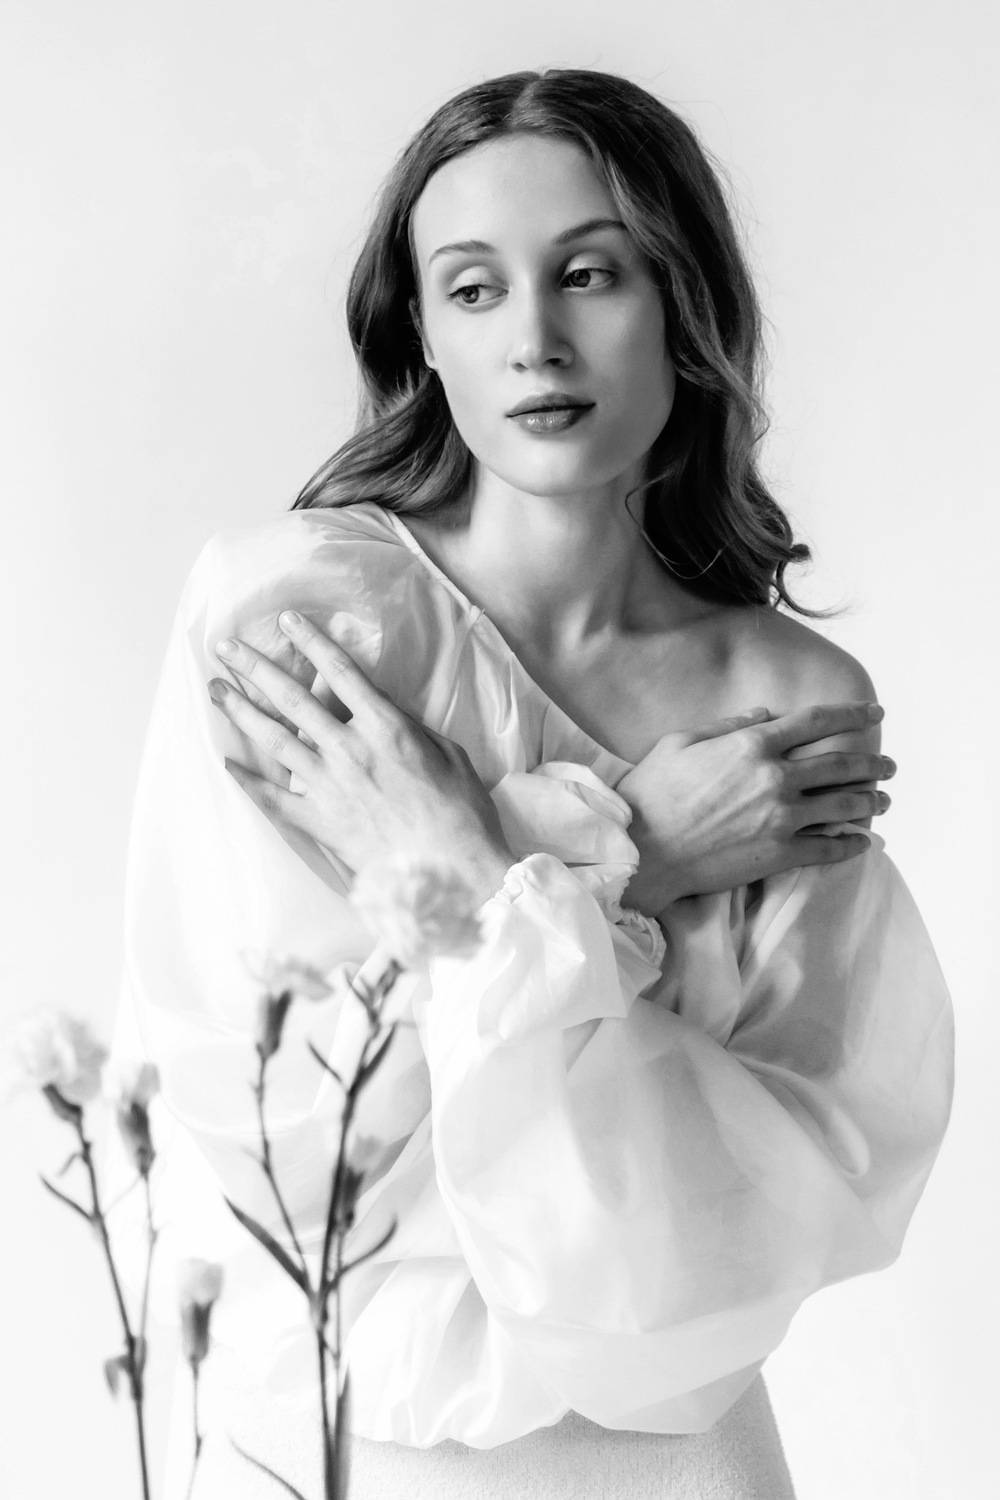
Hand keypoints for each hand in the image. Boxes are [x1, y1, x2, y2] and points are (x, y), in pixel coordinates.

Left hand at [207, 611, 513, 905]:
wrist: (450, 871)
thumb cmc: (461, 815)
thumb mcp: (449, 755)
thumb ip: (412, 728)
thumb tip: (387, 713)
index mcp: (387, 727)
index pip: (341, 672)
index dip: (312, 641)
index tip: (287, 620)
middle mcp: (350, 749)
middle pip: (293, 698)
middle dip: (255, 668)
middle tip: (226, 647)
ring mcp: (330, 786)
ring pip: (273, 739)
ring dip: (240, 711)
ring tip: (215, 690)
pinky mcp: (319, 821)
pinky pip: (272, 798)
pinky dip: (247, 781)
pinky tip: (226, 763)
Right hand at [617, 703, 893, 916]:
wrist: (641, 849)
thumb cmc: (652, 792)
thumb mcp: (681, 742)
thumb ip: (727, 726)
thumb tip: (764, 714)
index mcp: (752, 745)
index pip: (817, 721)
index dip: (852, 714)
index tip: (875, 711)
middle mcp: (775, 778)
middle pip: (840, 764)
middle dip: (872, 761)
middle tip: (889, 763)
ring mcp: (781, 818)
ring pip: (843, 805)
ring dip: (870, 801)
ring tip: (883, 800)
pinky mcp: (779, 854)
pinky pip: (828, 848)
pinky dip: (851, 844)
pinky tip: (862, 841)